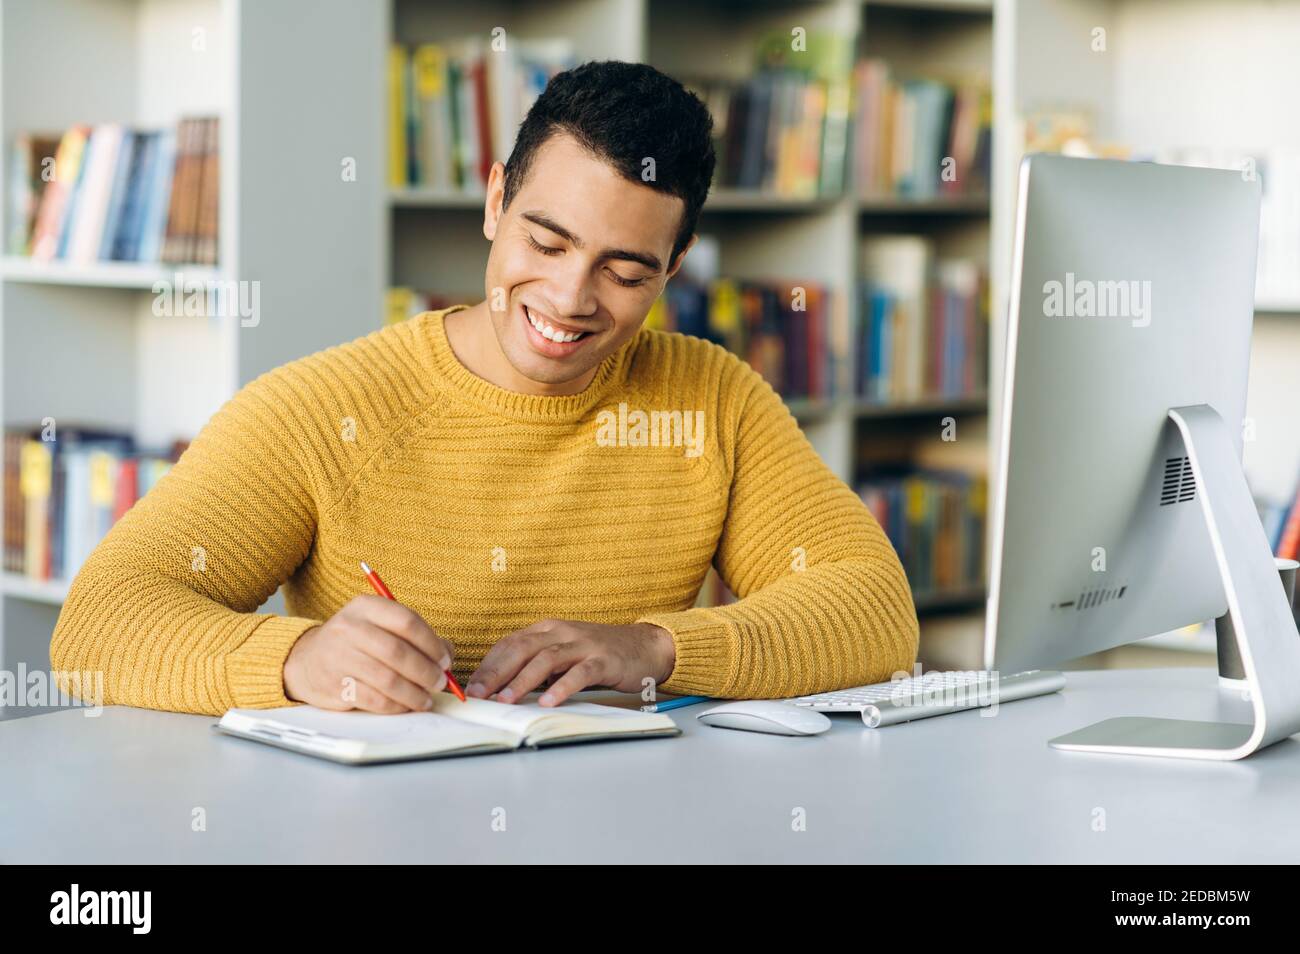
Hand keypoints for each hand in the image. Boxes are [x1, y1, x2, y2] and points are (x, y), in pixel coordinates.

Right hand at [283, 595, 454, 712]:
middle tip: (440, 683)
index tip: (445, 660)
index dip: (432, 643)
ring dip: (414, 693)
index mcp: (365, 607)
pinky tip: (405, 706)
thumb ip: (414, 636)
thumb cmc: (354, 643)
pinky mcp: (335, 685)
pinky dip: (396, 706)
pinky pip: (374, 699)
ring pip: (387, 679)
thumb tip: (447, 655)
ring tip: (426, 699)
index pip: (406, 621)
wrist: (306, 660)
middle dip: (425, 671)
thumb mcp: (379, 626)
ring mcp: (339, 657)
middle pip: (397, 651)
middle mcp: (349, 628)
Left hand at [466, 620, 674, 706]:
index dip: (488, 665)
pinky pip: (579, 673)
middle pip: (522, 649)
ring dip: (522, 680)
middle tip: (478, 695)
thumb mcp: (564, 653)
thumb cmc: (600, 654)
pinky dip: (562, 687)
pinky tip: (548, 702)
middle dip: (496, 673)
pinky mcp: (604, 660)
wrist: (645, 646)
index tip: (470, 687)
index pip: (510, 644)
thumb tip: (502, 689)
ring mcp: (583, 645)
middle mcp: (562, 632)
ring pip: (546, 659)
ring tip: (506, 700)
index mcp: (548, 629)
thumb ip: (538, 666)